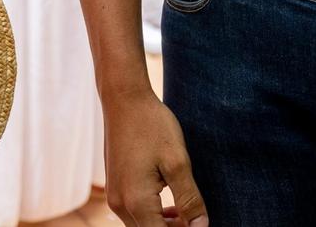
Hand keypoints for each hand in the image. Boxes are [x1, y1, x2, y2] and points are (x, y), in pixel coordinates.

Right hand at [102, 89, 207, 226]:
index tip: (201, 225)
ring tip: (188, 216)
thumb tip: (201, 226)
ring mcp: (114, 198)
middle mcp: (120, 205)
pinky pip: (134, 215)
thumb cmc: (152, 126)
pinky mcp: (114, 189)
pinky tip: (170, 209)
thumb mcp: (178, 162)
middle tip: (198, 220)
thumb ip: (189, 198)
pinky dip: (153, 218)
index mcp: (137, 202)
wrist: (124, 100)